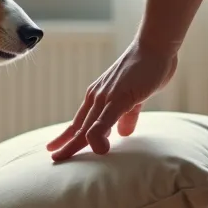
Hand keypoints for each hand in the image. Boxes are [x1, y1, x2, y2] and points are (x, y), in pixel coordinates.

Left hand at [46, 39, 178, 160]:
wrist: (154, 48)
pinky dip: (99, 135)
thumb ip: (127, 116)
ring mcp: (106, 97)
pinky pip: (105, 120)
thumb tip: (122, 133)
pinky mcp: (119, 98)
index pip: (79, 122)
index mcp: (98, 98)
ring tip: (61, 158)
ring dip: (74, 143)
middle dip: (65, 145)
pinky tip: (98, 149)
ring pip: (87, 126)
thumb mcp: (133, 98)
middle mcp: (96, 98)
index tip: (55, 148)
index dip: (67, 137)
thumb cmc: (145, 70)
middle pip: (78, 127)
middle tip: (53, 159)